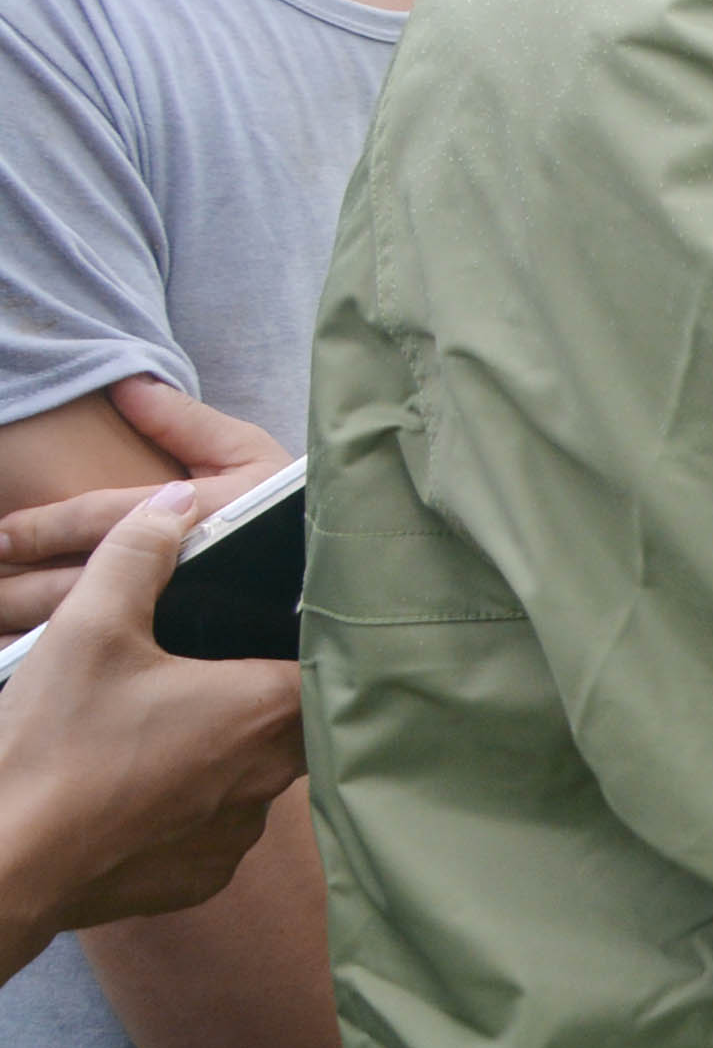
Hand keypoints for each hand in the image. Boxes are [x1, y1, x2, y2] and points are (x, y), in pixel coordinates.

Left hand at [0, 380, 290, 633]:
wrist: (344, 578)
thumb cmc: (292, 507)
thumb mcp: (249, 454)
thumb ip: (184, 422)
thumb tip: (124, 386)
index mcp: (202, 512)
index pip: (107, 518)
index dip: (46, 525)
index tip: (2, 533)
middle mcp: (191, 569)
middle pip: (83, 583)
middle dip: (18, 587)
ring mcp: (187, 620)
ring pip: (89, 629)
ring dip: (31, 625)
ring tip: (1, 621)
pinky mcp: (190, 657)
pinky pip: (109, 661)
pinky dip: (61, 662)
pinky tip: (32, 658)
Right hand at [0, 482, 307, 980]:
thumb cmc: (51, 747)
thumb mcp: (88, 628)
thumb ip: (139, 554)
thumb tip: (178, 503)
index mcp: (265, 711)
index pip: (329, 663)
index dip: (315, 639)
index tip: (291, 623)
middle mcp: (270, 780)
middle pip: (295, 719)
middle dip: (259, 692)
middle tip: (211, 669)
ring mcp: (235, 837)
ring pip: (252, 774)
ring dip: (219, 751)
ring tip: (159, 729)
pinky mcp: (196, 878)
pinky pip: (214, 827)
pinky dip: (186, 805)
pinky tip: (140, 784)